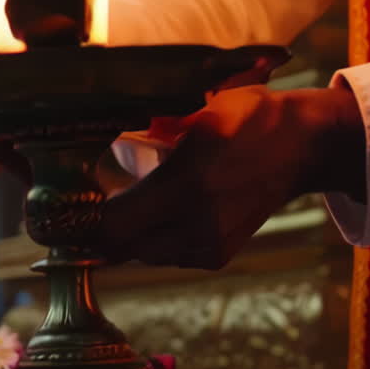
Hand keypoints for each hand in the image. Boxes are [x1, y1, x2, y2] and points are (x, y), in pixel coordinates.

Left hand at [100, 84, 365, 268]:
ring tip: (118, 201)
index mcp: (187, 185)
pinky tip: (153, 210)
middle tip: (83, 203)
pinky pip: (163, 255)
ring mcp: (209, 245)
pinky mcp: (217, 256)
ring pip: (139, 252)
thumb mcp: (193, 112)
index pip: (112, 224)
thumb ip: (148, 128)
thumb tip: (96, 130)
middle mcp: (197, 224)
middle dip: (96, 227)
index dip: (82, 218)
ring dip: (123, 232)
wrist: (301, 146)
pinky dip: (149, 238)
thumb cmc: (245, 117)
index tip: (68, 200)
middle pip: (119, 246)